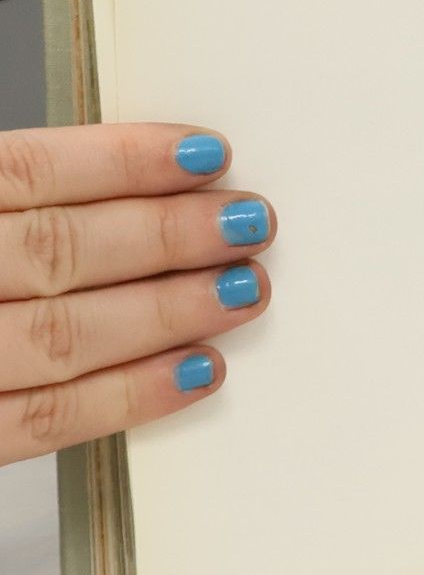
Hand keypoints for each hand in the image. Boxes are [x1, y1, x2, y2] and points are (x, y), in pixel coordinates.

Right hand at [0, 125, 273, 465]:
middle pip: (53, 252)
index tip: (207, 152)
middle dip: (165, 236)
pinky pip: (40, 422)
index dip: (122, 160)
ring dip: (165, 312)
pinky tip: (196, 371)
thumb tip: (131, 184)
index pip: (24, 170)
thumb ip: (13, 202)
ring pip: (58, 337)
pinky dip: (127, 397)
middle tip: (249, 222)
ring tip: (241, 288)